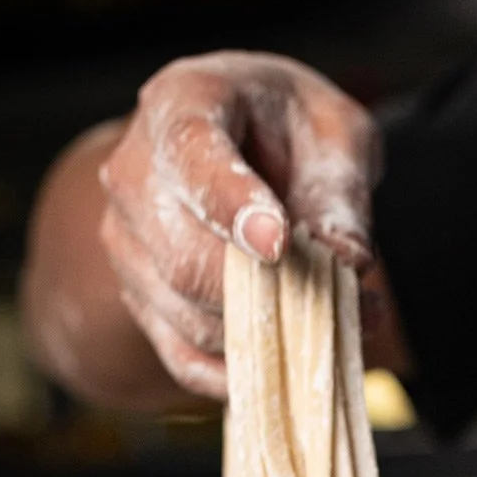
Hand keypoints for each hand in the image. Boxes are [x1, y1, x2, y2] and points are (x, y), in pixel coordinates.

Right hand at [99, 51, 379, 397]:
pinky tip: (292, 364)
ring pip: (189, 315)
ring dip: (270, 333)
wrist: (240, 144)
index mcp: (179, 104)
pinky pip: (184, 358)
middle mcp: (134, 174)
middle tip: (345, 301)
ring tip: (341, 321)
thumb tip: (348, 262)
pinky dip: (242, 372)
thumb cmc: (289, 129)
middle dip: (268, 291)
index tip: (279, 244)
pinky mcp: (141, 300)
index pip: (193, 158)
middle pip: (185, 258)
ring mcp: (128, 243)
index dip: (233, 205)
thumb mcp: (335, 134)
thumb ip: (342, 191)